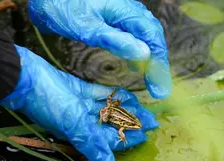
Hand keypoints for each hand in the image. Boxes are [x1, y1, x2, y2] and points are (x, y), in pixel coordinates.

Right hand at [0, 46, 158, 160]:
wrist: (24, 76)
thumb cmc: (48, 101)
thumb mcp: (72, 125)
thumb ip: (92, 145)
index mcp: (81, 134)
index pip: (110, 140)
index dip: (128, 138)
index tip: (147, 134)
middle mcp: (82, 122)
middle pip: (112, 125)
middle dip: (132, 123)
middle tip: (152, 121)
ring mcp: (80, 106)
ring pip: (108, 110)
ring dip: (125, 109)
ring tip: (144, 108)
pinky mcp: (78, 89)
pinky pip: (100, 94)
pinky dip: (113, 95)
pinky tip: (127, 95)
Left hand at [28, 0, 171, 98]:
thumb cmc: (64, 9)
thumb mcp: (89, 28)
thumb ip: (116, 40)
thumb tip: (145, 54)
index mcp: (126, 10)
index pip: (153, 37)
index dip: (159, 63)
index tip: (159, 87)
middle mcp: (129, 9)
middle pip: (153, 37)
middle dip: (158, 64)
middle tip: (158, 89)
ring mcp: (123, 13)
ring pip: (146, 36)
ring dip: (151, 59)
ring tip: (151, 81)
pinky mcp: (115, 18)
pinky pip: (135, 34)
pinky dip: (140, 52)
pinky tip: (136, 64)